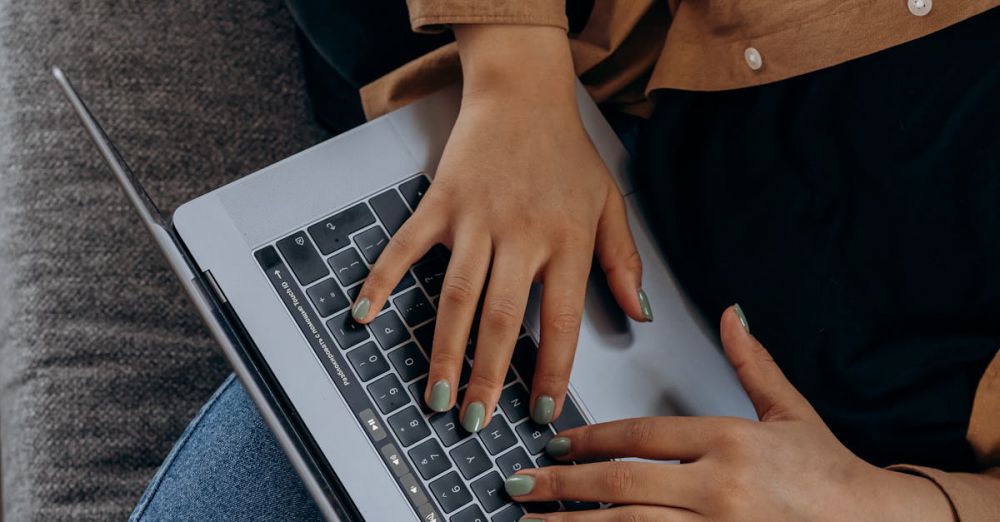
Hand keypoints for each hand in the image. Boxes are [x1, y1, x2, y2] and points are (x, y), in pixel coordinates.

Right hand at [351, 25, 648, 432]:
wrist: (523, 93)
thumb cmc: (567, 151)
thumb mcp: (609, 203)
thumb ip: (624, 262)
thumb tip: (638, 315)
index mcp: (567, 240)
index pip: (562, 319)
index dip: (551, 370)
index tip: (541, 410)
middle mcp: (521, 235)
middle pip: (501, 318)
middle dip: (487, 376)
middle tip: (475, 421)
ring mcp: (475, 219)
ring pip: (456, 296)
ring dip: (444, 351)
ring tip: (436, 396)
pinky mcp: (440, 202)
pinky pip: (406, 247)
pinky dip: (382, 280)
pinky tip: (363, 314)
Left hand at [504, 306, 954, 520]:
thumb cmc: (829, 474)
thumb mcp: (791, 411)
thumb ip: (753, 364)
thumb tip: (732, 314)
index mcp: (730, 441)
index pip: (641, 435)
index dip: (591, 439)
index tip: (555, 442)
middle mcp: (719, 486)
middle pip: (622, 482)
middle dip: (563, 484)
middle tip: (520, 483)